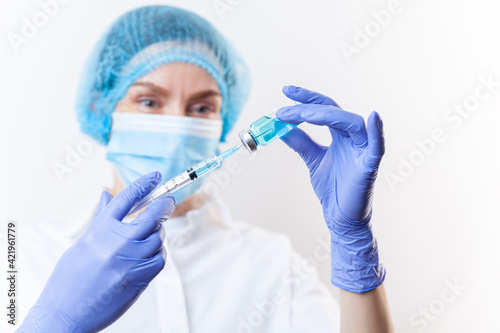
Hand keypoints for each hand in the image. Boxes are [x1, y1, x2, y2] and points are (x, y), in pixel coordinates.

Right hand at [18, 171, 175, 331]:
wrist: (66, 312)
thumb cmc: (70, 278)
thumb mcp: (83, 242)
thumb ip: (101, 219)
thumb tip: (106, 196)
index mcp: (100, 229)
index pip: (127, 198)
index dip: (144, 184)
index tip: (155, 176)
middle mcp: (116, 242)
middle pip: (152, 216)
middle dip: (165, 205)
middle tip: (169, 201)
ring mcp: (130, 260)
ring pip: (158, 238)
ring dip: (157, 236)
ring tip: (147, 239)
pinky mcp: (140, 277)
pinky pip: (159, 259)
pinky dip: (157, 255)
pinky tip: (146, 258)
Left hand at [276, 86, 384, 292]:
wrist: (340, 218)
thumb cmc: (333, 188)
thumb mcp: (313, 160)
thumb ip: (301, 142)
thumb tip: (282, 127)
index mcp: (340, 135)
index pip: (324, 108)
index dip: (306, 98)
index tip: (285, 90)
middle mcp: (353, 138)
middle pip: (334, 111)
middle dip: (308, 107)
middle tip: (284, 110)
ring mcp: (363, 150)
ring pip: (351, 123)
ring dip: (326, 116)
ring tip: (303, 115)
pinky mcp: (370, 166)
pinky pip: (378, 147)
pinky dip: (377, 132)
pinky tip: (373, 117)